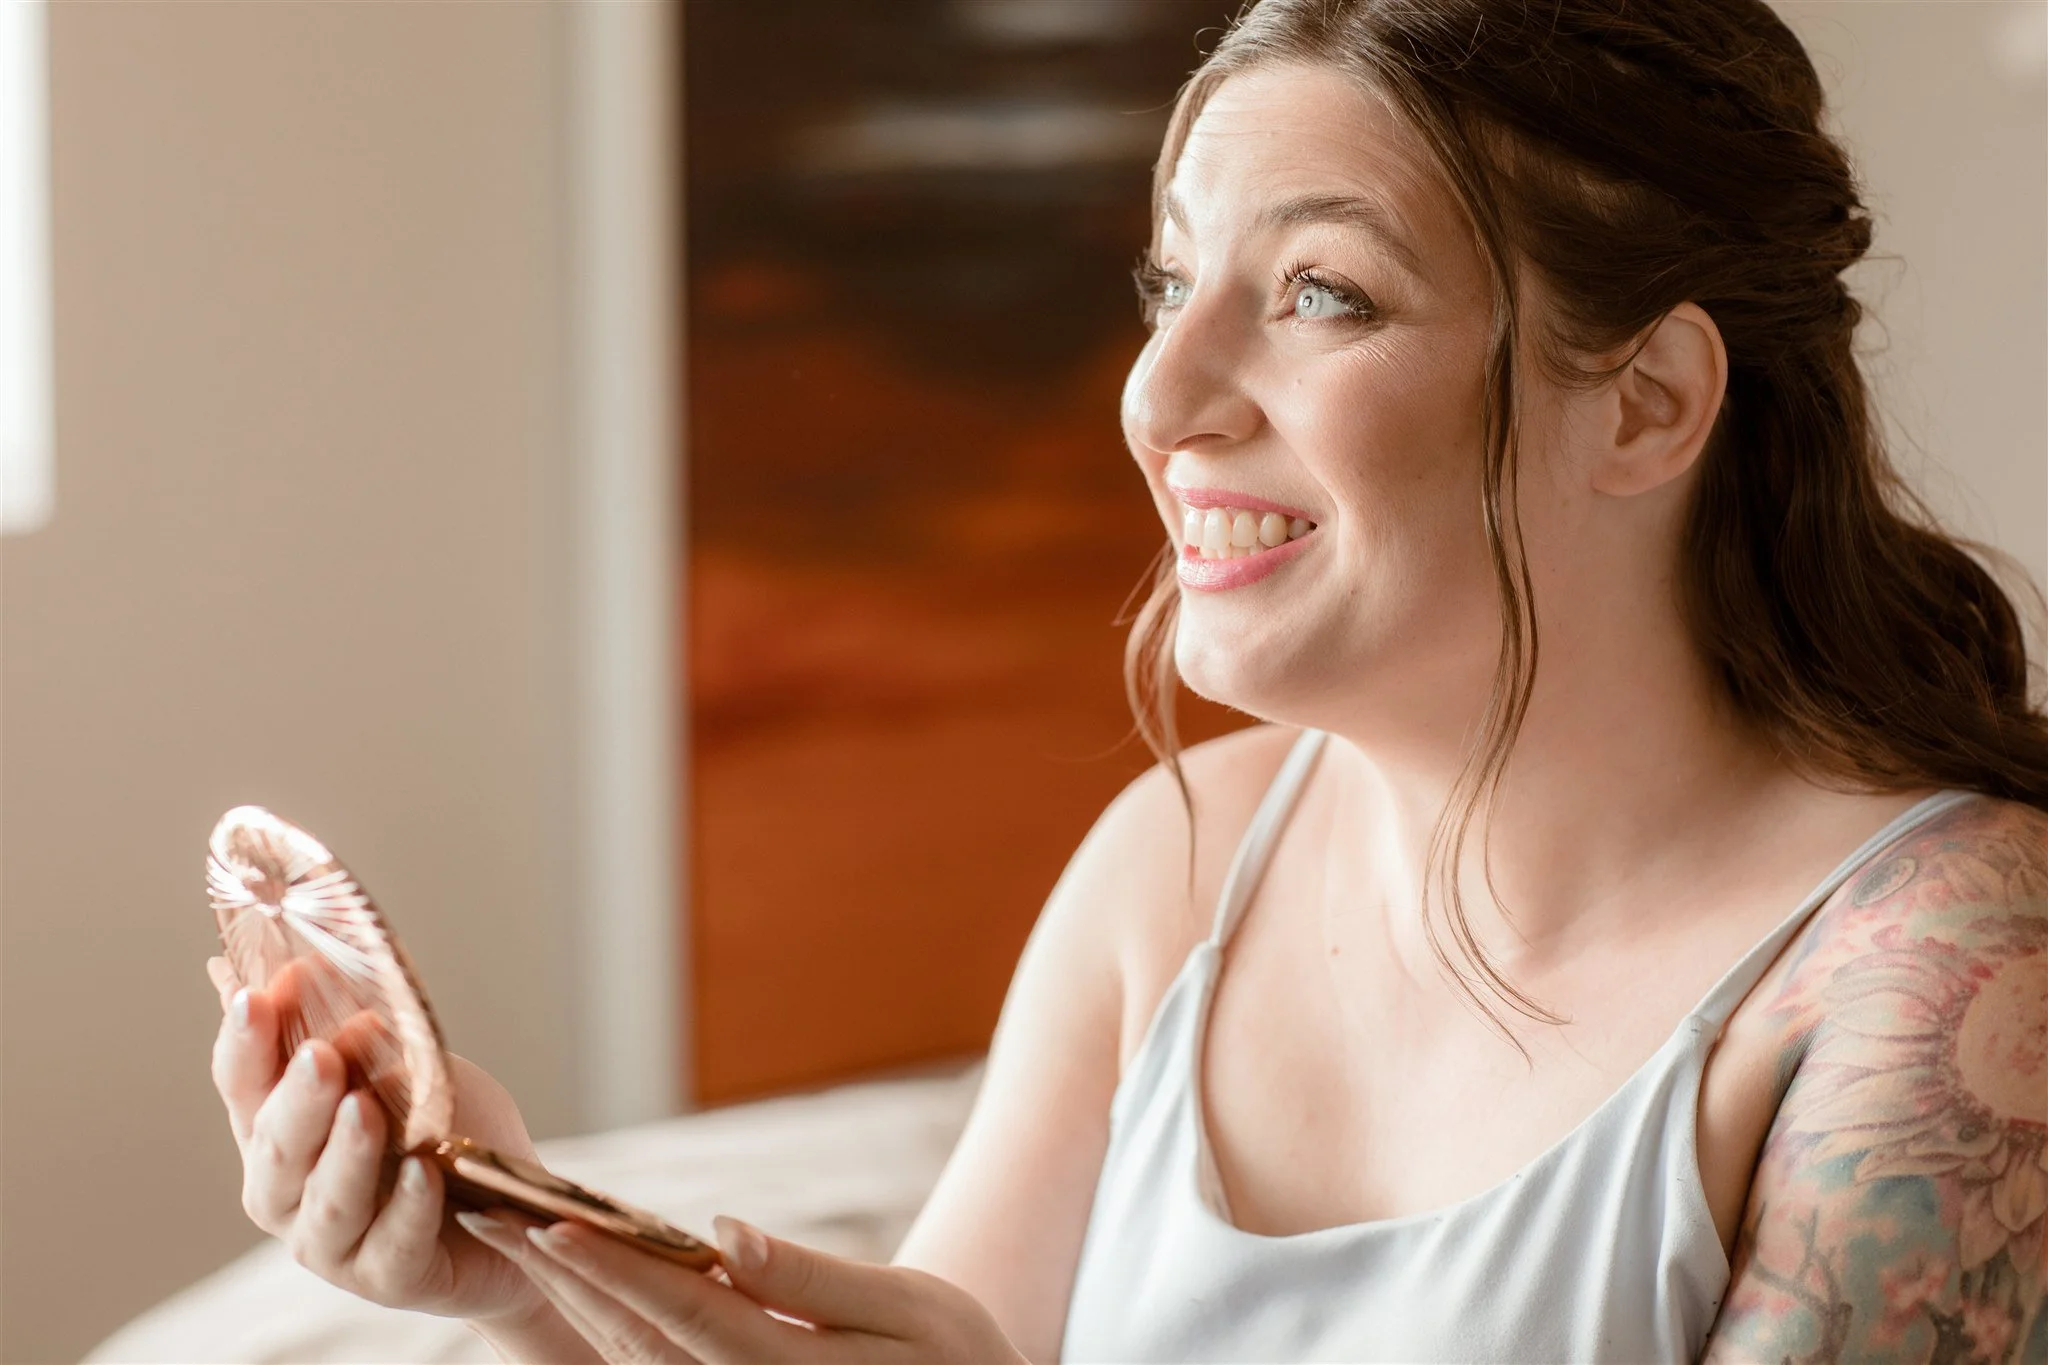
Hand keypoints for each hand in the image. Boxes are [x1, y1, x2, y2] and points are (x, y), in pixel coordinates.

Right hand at [205, 956, 550, 1329]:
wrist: (507, 1208)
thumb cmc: (439, 1130)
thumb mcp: (404, 1063)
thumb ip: (346, 1024)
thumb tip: (290, 958)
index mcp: (274, 1127)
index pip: (242, 1081)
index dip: (245, 1040)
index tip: (257, 994)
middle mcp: (284, 1189)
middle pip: (278, 1144)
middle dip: (298, 1098)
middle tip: (321, 1054)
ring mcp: (330, 1242)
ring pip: (326, 1200)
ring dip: (346, 1152)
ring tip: (367, 1108)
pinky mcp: (386, 1276)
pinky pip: (391, 1243)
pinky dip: (406, 1208)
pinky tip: (424, 1173)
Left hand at [458, 1210, 1028, 1364]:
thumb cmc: (957, 1358)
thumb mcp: (908, 1310)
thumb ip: (811, 1278)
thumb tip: (725, 1234)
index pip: (679, 1312)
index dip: (609, 1267)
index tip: (547, 1221)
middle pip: (631, 1334)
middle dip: (560, 1272)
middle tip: (492, 1212)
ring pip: (628, 1354)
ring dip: (569, 1293)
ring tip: (515, 1232)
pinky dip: (606, 1320)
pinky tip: (576, 1281)